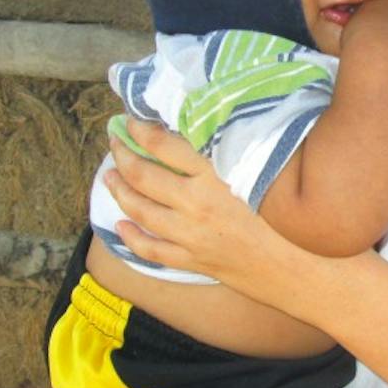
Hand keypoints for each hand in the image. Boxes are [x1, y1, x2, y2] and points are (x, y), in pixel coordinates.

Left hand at [104, 118, 276, 286]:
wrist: (278, 263)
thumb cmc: (267, 215)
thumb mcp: (242, 176)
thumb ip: (211, 159)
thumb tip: (179, 138)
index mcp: (212, 177)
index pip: (165, 147)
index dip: (141, 132)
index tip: (129, 123)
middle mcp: (195, 203)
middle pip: (144, 176)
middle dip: (122, 157)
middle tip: (114, 145)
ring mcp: (188, 234)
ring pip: (139, 210)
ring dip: (119, 191)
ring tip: (109, 177)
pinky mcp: (186, 258)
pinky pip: (148, 247)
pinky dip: (130, 235)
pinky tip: (120, 224)